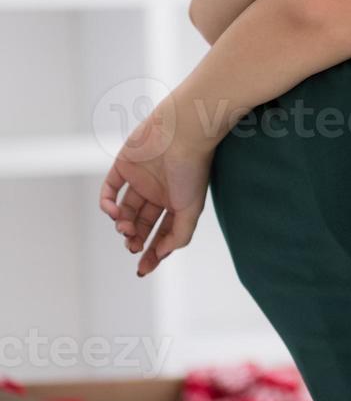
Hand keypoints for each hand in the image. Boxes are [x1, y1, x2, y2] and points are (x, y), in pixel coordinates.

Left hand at [98, 97, 212, 276]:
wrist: (183, 132)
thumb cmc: (192, 168)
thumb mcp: (192, 208)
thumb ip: (179, 235)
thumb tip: (160, 254)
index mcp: (176, 201)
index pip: (161, 232)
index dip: (153, 252)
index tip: (144, 269)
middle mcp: (157, 192)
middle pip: (141, 225)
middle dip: (136, 240)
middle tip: (133, 248)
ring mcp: (139, 180)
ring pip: (124, 212)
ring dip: (123, 225)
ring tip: (127, 229)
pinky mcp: (122, 167)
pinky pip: (108, 191)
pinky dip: (107, 205)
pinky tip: (115, 213)